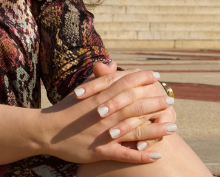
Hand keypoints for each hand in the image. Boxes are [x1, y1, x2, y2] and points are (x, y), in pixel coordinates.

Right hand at [40, 69, 174, 163]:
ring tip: (174, 127)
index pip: (125, 83)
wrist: (46, 130)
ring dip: (156, 129)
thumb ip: (99, 78)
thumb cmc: (66, 109)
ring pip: (135, 130)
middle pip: (135, 106)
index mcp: (99, 97)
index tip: (157, 76)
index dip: (143, 78)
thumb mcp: (81, 89)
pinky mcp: (101, 151)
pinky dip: (142, 156)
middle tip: (172, 101)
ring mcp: (104, 133)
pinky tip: (156, 155)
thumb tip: (111, 63)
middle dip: (156, 103)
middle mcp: (104, 114)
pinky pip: (125, 154)